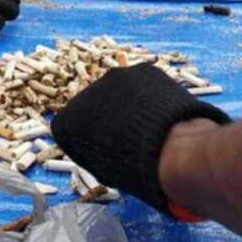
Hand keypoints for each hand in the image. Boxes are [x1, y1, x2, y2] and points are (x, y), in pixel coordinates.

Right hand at [51, 64, 230, 213]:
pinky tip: (162, 115)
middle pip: (95, 107)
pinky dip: (148, 97)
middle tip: (130, 141)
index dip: (88, 146)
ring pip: (119, 93)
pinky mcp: (142, 69)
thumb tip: (106, 151)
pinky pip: (142, 85)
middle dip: (109, 121)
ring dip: (128, 106)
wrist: (174, 150)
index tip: (106, 157)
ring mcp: (115, 76)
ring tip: (150, 129)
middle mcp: (85, 92)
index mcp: (67, 121)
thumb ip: (96, 155)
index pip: (71, 132)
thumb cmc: (136, 171)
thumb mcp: (106, 172)